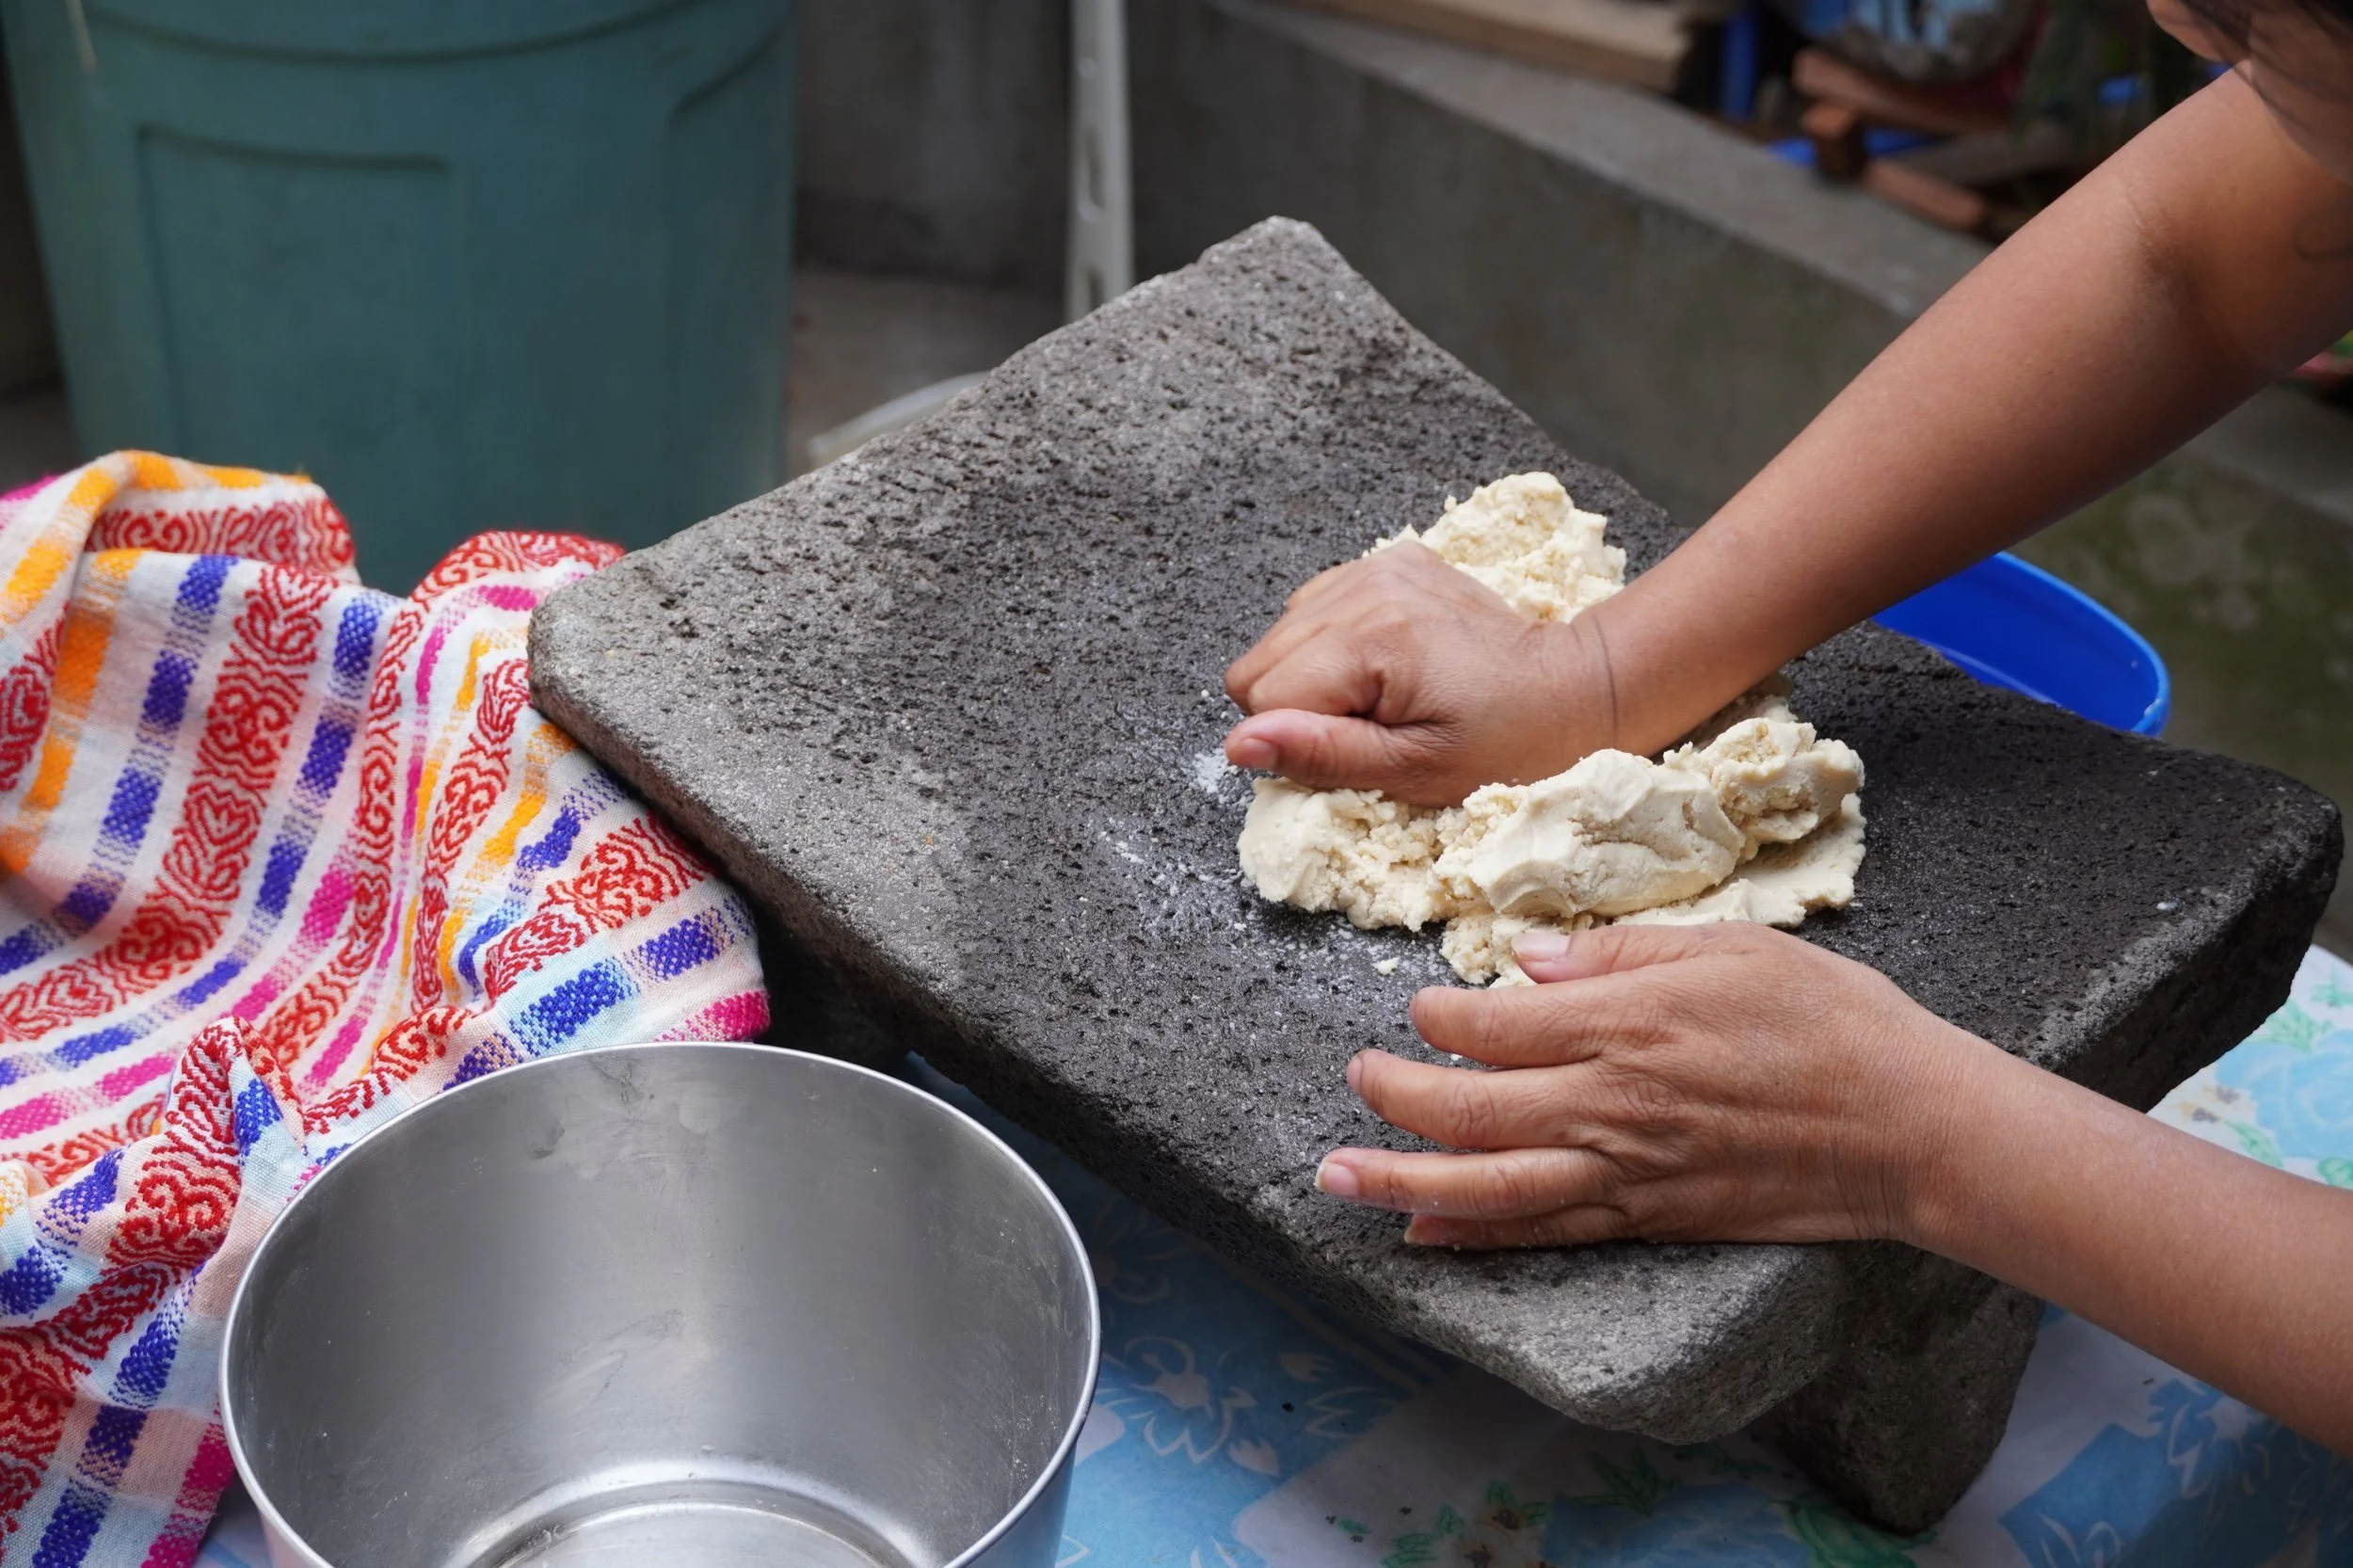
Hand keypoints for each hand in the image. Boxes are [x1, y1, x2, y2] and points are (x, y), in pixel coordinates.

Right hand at [1222, 542, 1614, 804]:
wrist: (1573, 690)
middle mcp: (1365, 588)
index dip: (1301, 739)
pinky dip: (1338, 644)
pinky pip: (1317, 608)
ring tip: (1386, 695)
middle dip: (1302, 707)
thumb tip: (1237, 746)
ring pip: (1281, 636)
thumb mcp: (1413, 770)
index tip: (1363, 747)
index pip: (1261, 698)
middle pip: (1259, 664)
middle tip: (1375, 725)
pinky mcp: (1389, 561)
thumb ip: (1321, 755)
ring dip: (1318, 676)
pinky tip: (1388, 664)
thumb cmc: (1507, 743)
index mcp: (1371, 639)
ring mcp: (1376, 566)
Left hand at [1314, 923, 1998, 1247]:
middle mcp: (1611, 1105)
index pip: (1494, 1023)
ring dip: (1403, 1183)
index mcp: (1625, 1024)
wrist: (1912, 1126)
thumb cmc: (1831, 1021)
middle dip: (1395, 1098)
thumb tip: (1526, 960)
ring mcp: (1628, 1174)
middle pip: (1469, 1111)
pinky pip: (1545, 1232)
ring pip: (1489, 1187)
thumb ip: (1616, 954)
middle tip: (1356, 1080)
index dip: (1441, 1015)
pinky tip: (1426, 1234)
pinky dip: (1478, 1235)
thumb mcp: (1729, 946)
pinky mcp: (1652, 1221)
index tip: (1422, 1006)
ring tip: (1338, 1178)